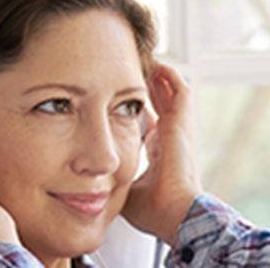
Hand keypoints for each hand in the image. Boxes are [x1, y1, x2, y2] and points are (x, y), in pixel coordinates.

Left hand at [121, 63, 202, 245]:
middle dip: (146, 88)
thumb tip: (87, 173)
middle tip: (130, 70)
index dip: (137, 110)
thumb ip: (111, 175)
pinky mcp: (182, 121)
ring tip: (140, 59)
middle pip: (160, 103)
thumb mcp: (124, 187)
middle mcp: (171, 137)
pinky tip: (154, 62)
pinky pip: (179, 87)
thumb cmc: (153, 208)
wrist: (174, 210)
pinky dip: (168, 74)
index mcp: (160, 153)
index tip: (122, 99)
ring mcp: (179, 128)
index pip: (149, 123)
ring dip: (156, 76)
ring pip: (170, 91)